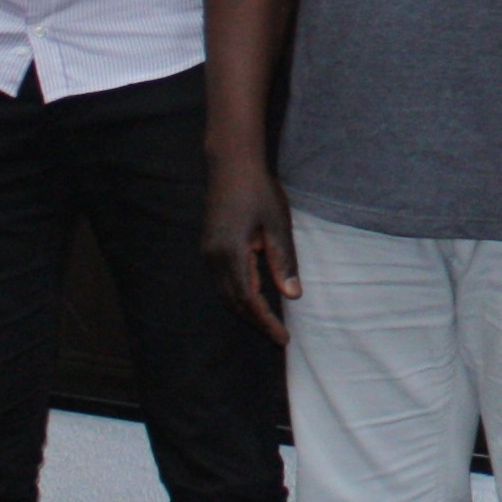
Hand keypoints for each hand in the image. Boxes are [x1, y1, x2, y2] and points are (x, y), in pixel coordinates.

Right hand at [203, 155, 299, 345]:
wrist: (231, 163)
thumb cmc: (259, 190)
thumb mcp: (278, 225)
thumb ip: (283, 261)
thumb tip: (292, 296)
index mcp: (231, 254)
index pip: (249, 300)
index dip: (266, 322)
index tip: (283, 338)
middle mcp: (214, 258)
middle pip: (234, 302)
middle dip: (256, 322)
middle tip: (278, 337)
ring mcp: (208, 252)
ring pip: (226, 294)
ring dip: (246, 311)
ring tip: (269, 323)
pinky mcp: (210, 247)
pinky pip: (223, 281)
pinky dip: (238, 295)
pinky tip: (255, 296)